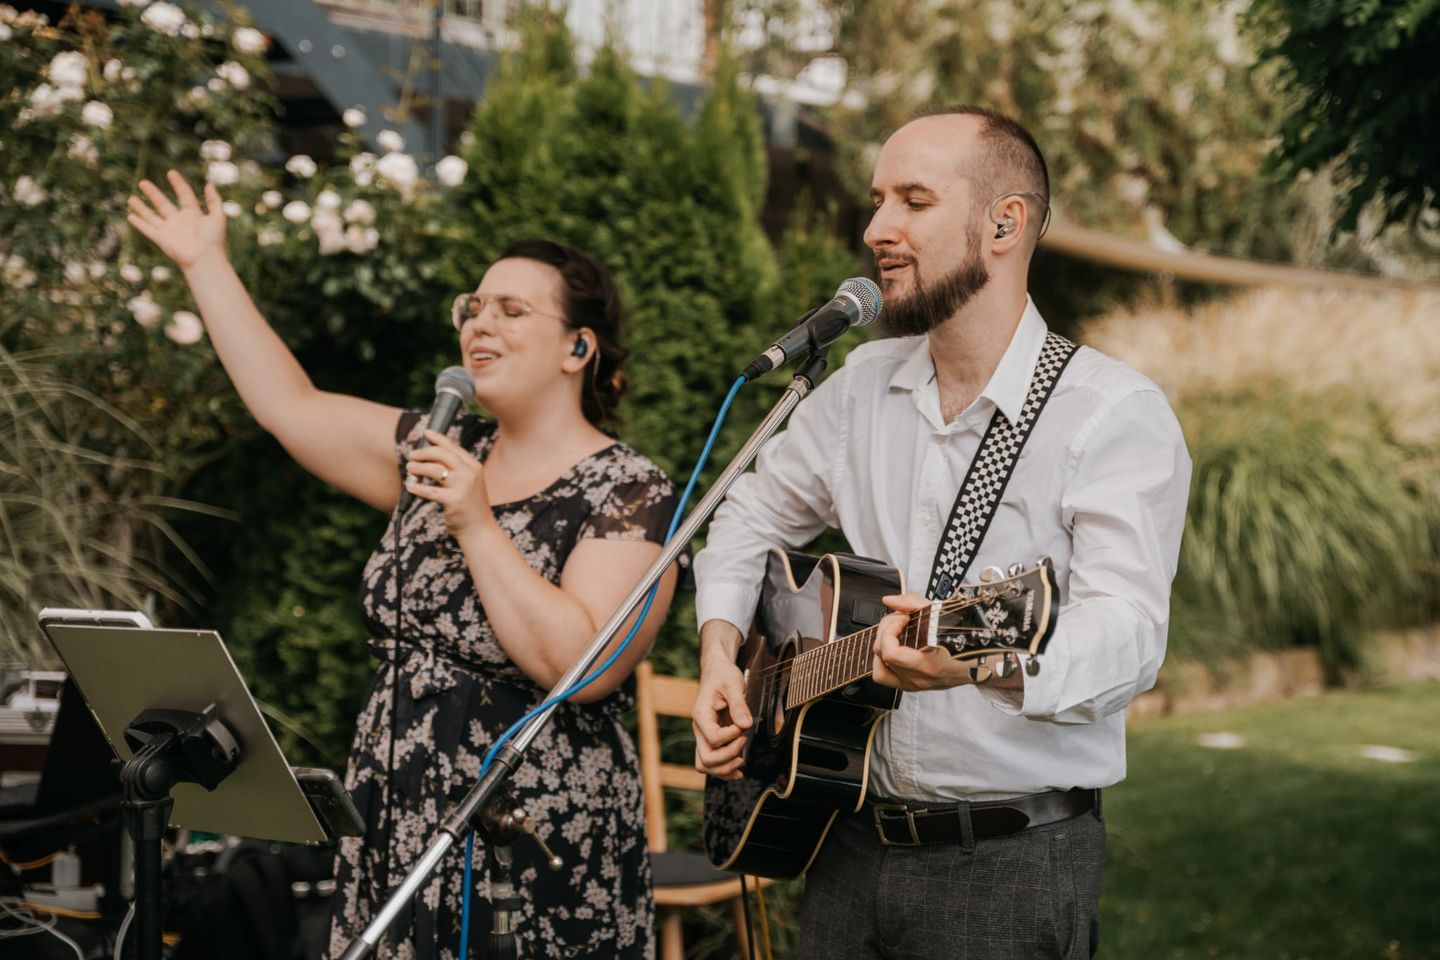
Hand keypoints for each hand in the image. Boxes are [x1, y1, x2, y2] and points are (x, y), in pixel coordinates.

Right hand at [126, 170, 227, 270]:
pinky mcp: (161, 239)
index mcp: (193, 214)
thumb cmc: (213, 239)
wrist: (205, 258)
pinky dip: (138, 223)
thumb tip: (209, 184)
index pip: (184, 195)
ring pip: (151, 216)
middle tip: (142, 182)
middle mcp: (179, 221)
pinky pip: (147, 229)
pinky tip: (130, 216)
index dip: (178, 184)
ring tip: (131, 198)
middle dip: (153, 193)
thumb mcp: (218, 216)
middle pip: (163, 203)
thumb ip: (215, 200)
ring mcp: (169, 230)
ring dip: (141, 207)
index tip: (171, 172)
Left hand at [404, 430, 495, 537]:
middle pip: (442, 454)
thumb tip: (431, 457)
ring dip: (418, 468)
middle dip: (424, 452)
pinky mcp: (453, 500)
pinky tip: (410, 486)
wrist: (480, 529)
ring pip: (434, 469)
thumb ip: (456, 470)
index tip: (426, 433)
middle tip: (412, 455)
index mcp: (474, 466)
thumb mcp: (469, 484)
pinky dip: (417, 487)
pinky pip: (430, 491)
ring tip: (410, 469)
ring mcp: (463, 486)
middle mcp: (470, 473)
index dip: (438, 438)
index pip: (453, 447)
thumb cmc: (470, 507)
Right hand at [693, 631, 752, 779]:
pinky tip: (739, 769)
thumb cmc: (723, 675)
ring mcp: (703, 735)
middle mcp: (699, 728)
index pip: (712, 738)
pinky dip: (724, 770)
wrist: (717, 672)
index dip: (731, 736)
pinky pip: (711, 762)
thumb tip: (745, 724)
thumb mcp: (732, 684)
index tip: (743, 725)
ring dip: (724, 768)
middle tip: (744, 741)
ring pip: (705, 764)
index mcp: (701, 714)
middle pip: (706, 758)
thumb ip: (739, 704)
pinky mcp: (710, 739)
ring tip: (742, 760)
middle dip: (728, 756)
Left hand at [871, 592, 971, 690]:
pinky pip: (886, 676)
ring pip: (879, 669)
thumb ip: (913, 602)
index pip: (890, 653)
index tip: (903, 617)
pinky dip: (884, 660)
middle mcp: (919, 679)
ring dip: (882, 646)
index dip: (890, 629)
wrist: (982, 661)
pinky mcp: (912, 686)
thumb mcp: (942, 612)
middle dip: (886, 630)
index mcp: (929, 665)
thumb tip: (890, 601)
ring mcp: (915, 685)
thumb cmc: (967, 638)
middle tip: (900, 618)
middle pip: (882, 655)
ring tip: (894, 633)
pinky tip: (894, 646)